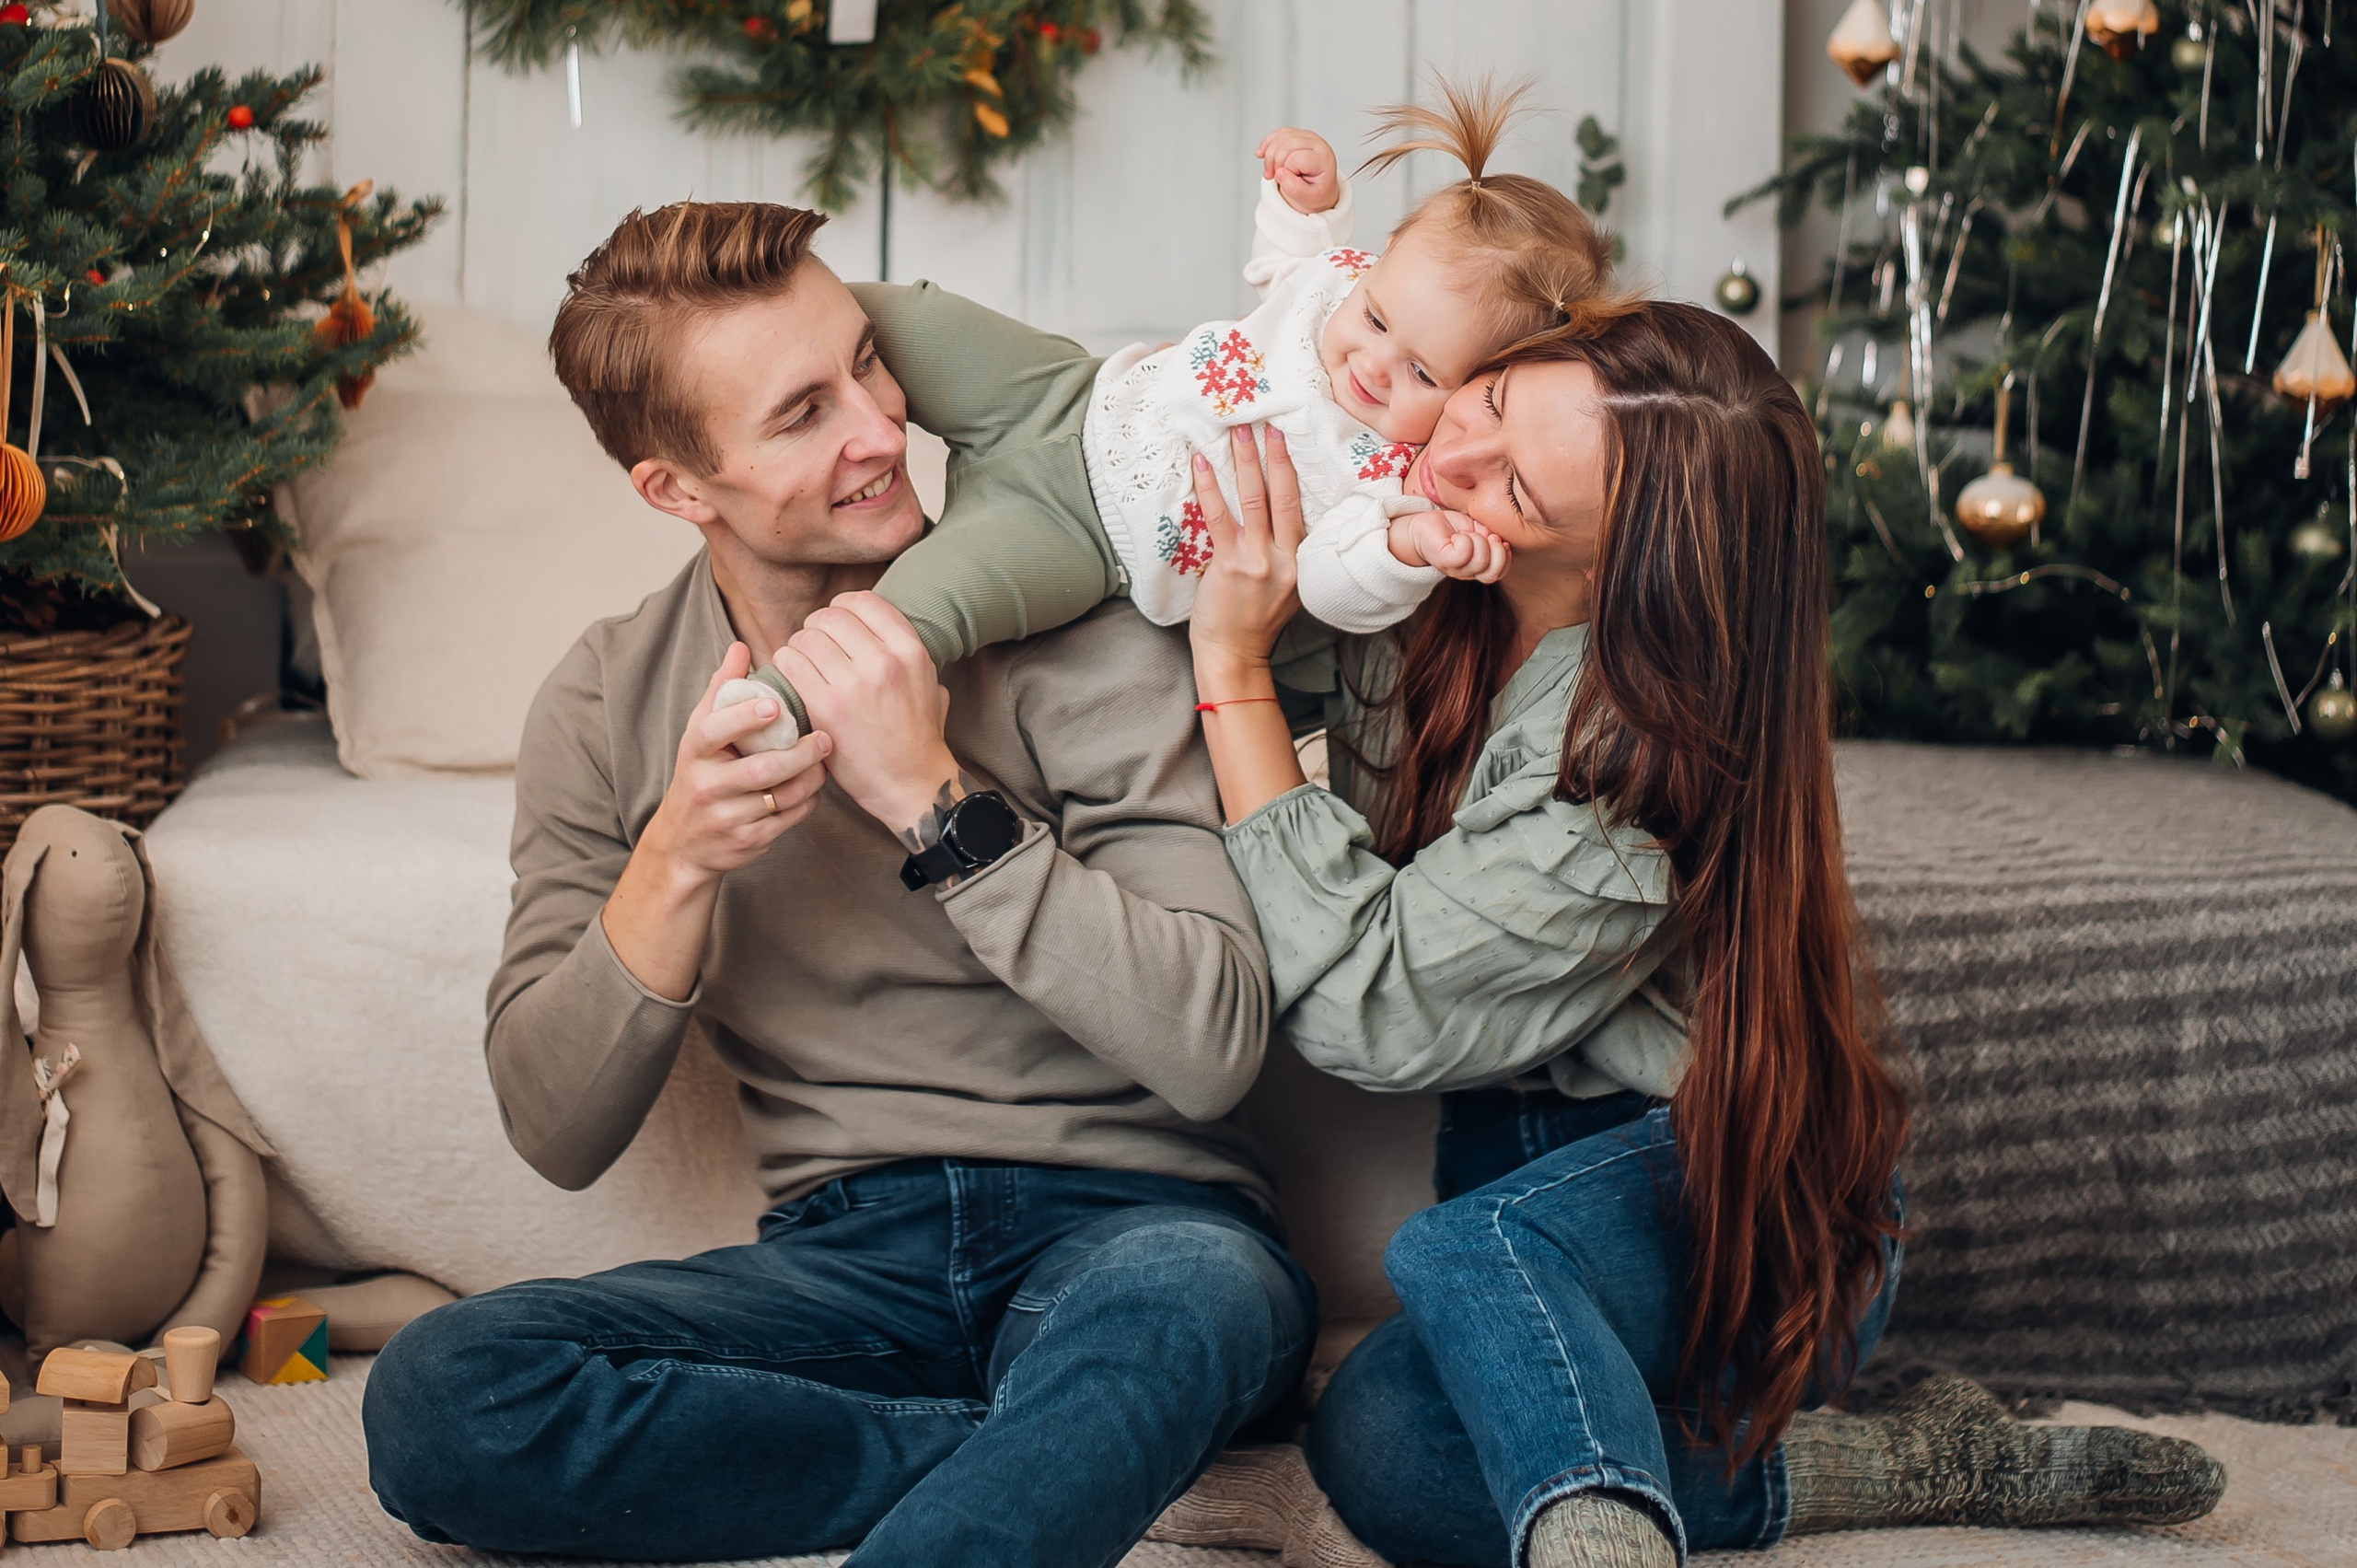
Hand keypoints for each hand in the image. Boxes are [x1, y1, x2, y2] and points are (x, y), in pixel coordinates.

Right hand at [637, 642, 833, 883]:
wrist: (683, 842)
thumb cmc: (701, 772)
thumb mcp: (700, 732)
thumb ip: (722, 690)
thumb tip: (741, 646)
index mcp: (694, 751)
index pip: (714, 730)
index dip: (744, 718)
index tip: (775, 705)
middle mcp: (707, 785)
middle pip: (761, 769)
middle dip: (799, 754)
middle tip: (825, 738)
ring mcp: (727, 817)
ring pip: (781, 797)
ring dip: (811, 778)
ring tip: (824, 760)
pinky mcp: (747, 841)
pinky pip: (789, 819)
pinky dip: (807, 801)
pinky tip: (813, 787)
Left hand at [777, 592, 959, 839]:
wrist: (912, 784)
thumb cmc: (919, 737)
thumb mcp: (931, 684)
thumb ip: (908, 654)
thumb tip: (883, 629)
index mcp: (911, 650)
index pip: (863, 601)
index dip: (841, 607)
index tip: (835, 625)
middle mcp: (884, 661)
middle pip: (830, 616)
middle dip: (815, 628)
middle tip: (813, 647)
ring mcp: (853, 684)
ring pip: (805, 637)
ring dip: (796, 647)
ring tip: (800, 665)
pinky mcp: (826, 706)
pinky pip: (789, 663)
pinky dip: (784, 666)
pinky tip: (791, 680)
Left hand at [1189, 423, 1304, 687]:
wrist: (1234, 657)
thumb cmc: (1252, 624)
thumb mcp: (1283, 589)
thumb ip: (1283, 556)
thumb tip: (1272, 521)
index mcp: (1301, 562)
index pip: (1300, 507)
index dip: (1292, 472)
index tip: (1286, 441)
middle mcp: (1285, 558)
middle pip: (1284, 496)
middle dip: (1274, 457)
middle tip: (1267, 423)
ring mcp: (1259, 561)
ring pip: (1254, 500)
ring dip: (1245, 463)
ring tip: (1238, 432)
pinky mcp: (1231, 566)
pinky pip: (1220, 518)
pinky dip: (1209, 488)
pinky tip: (1201, 464)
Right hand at [1256, 127, 1339, 214]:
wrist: (1319, 186)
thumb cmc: (1315, 191)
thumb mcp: (1308, 198)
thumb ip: (1295, 189)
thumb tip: (1280, 173)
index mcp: (1323, 159)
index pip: (1297, 158)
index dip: (1287, 170)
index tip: (1289, 181)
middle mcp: (1317, 143)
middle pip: (1287, 144)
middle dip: (1274, 162)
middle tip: (1273, 177)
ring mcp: (1306, 136)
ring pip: (1280, 137)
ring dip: (1269, 155)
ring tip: (1270, 172)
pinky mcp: (1297, 134)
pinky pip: (1278, 134)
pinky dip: (1267, 144)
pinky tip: (1261, 154)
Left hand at [1388, 508, 1511, 583]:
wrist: (1424, 525)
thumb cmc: (1452, 527)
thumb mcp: (1478, 528)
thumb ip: (1490, 535)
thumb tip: (1498, 540)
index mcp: (1479, 567)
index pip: (1500, 573)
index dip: (1506, 557)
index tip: (1499, 539)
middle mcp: (1468, 572)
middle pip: (1492, 573)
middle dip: (1496, 551)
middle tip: (1487, 536)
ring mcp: (1455, 569)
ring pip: (1480, 562)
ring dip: (1479, 541)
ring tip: (1467, 533)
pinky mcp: (1444, 560)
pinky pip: (1463, 553)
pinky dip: (1465, 540)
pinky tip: (1457, 536)